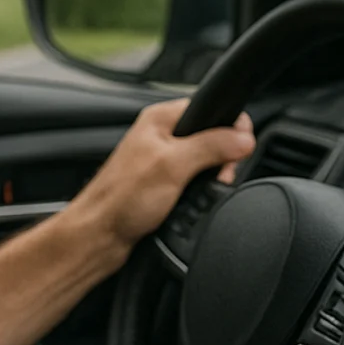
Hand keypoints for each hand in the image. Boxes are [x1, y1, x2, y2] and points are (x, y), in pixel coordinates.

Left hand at [71, 98, 253, 246]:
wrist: (99, 236)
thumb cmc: (121, 199)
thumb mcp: (174, 166)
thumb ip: (211, 147)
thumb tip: (244, 137)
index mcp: (160, 119)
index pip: (209, 108)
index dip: (230, 127)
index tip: (238, 148)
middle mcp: (160, 136)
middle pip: (211, 136)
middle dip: (222, 157)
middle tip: (217, 175)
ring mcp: (161, 161)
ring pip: (205, 161)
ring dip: (211, 177)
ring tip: (201, 192)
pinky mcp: (163, 184)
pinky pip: (194, 181)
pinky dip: (199, 192)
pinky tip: (191, 202)